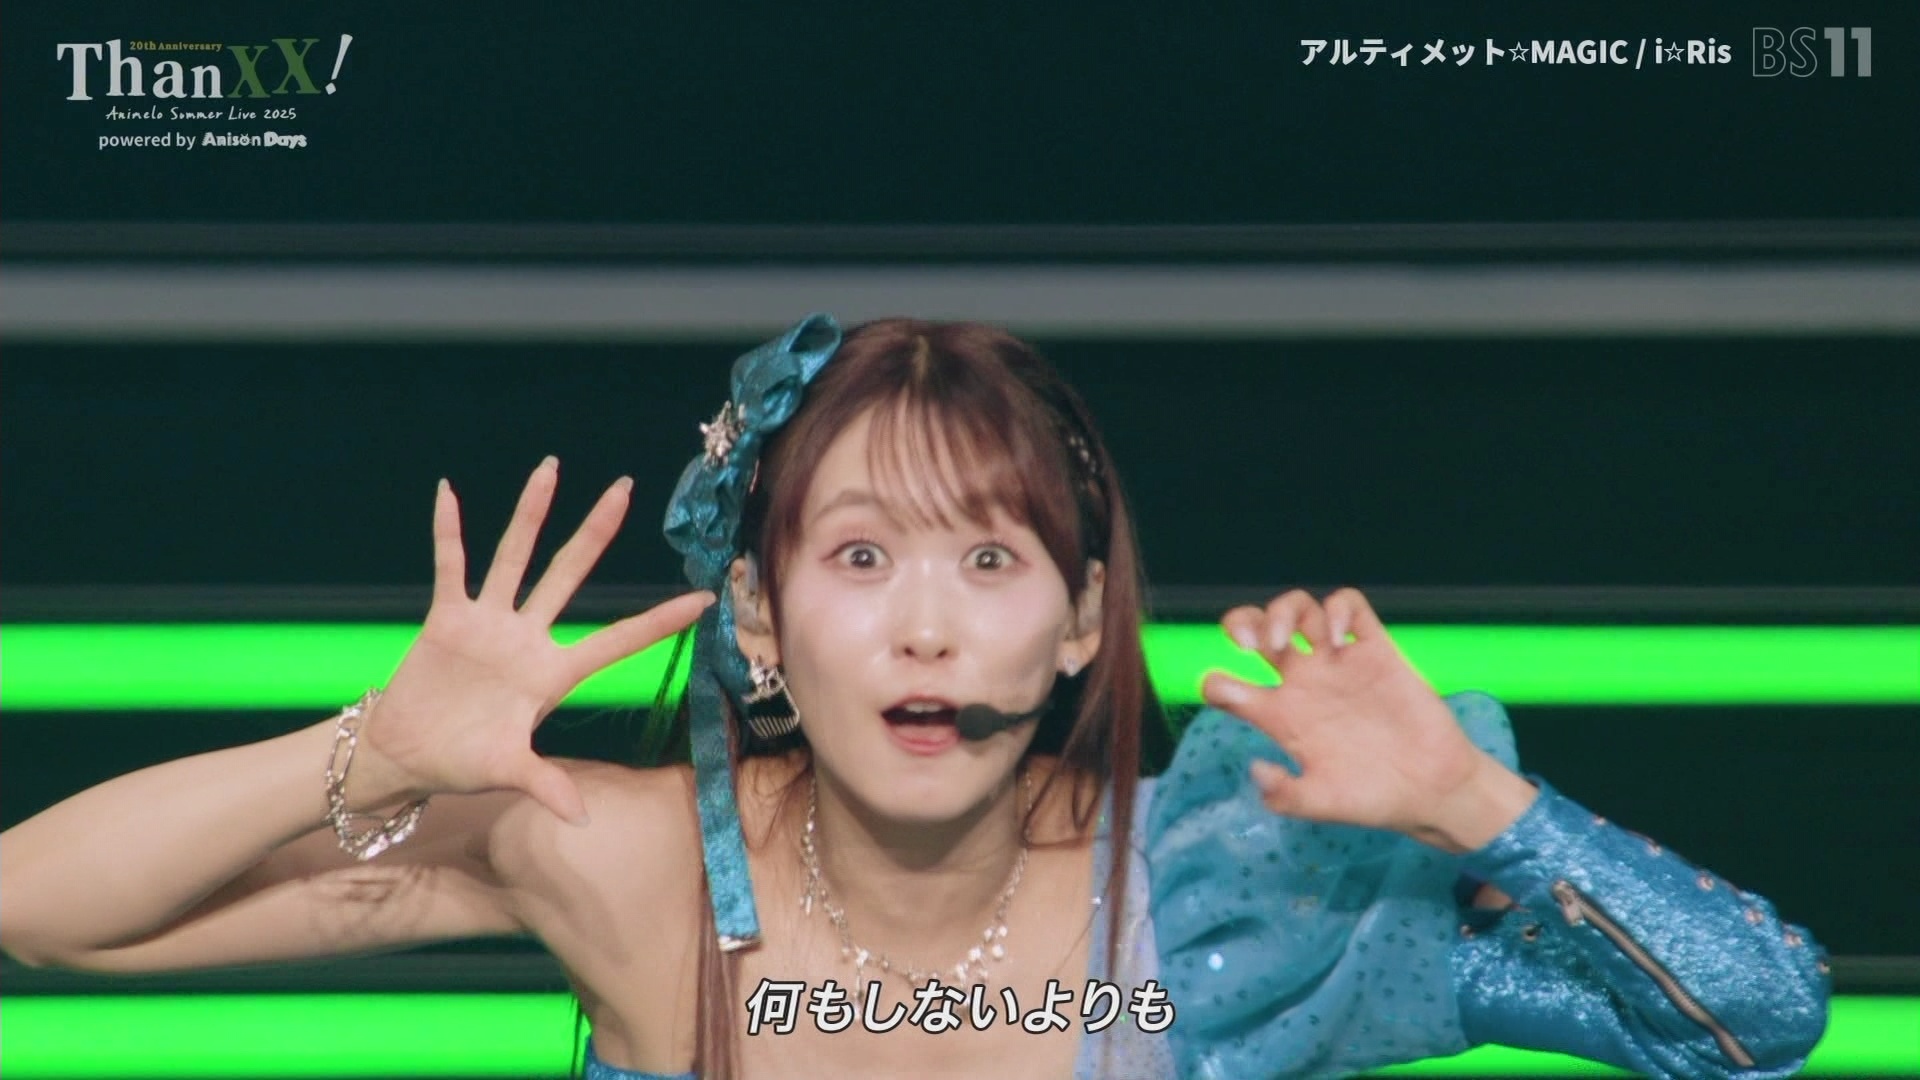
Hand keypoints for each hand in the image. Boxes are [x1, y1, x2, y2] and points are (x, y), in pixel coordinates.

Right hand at [363, 457, 713, 824]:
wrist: (405, 755)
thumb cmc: (462, 762)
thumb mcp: (507, 772)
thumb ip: (545, 786)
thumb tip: (580, 818)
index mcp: (553, 674)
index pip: (618, 642)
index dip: (659, 622)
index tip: (703, 598)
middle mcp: (528, 637)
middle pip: (569, 574)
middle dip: (596, 531)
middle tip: (626, 488)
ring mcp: (489, 622)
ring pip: (516, 556)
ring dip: (530, 514)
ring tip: (551, 468)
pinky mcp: (448, 617)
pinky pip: (451, 565)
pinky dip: (448, 531)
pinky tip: (449, 492)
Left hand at [1203, 588, 1534, 850]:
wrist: (1433, 790)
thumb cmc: (1373, 798)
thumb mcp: (1322, 804)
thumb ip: (1285, 795)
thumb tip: (1256, 769)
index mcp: (1281, 716)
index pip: (1231, 687)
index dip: (1216, 683)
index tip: (1224, 689)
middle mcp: (1304, 683)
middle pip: (1256, 631)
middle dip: (1241, 624)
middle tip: (1246, 644)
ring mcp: (1338, 664)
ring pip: (1299, 611)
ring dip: (1283, 612)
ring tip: (1284, 640)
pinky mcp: (1376, 652)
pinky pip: (1352, 609)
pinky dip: (1338, 610)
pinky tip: (1338, 639)